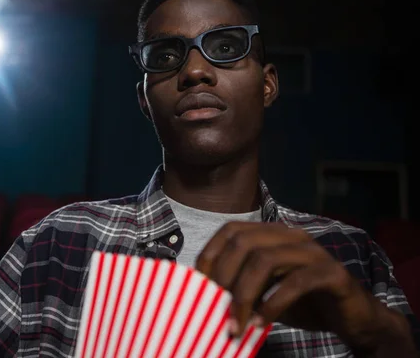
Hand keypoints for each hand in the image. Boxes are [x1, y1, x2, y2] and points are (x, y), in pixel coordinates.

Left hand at [195, 222, 414, 354]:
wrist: (354, 319)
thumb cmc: (303, 303)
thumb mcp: (264, 292)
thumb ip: (241, 286)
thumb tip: (203, 293)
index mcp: (272, 235)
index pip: (231, 230)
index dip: (210, 253)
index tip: (198, 283)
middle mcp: (291, 236)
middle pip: (244, 242)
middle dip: (223, 276)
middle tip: (214, 307)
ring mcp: (313, 252)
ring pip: (265, 260)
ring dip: (244, 295)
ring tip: (236, 324)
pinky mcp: (332, 273)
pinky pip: (296, 283)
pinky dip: (273, 304)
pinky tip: (261, 322)